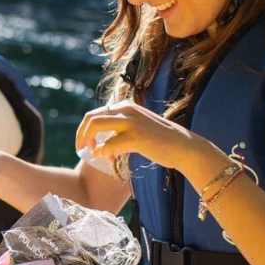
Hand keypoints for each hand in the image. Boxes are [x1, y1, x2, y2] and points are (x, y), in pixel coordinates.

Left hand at [77, 101, 206, 171]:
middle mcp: (126, 110)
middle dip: (81, 134)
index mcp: (125, 106)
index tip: (83, 143)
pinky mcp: (136, 137)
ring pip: (96, 125)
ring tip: (92, 152)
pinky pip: (109, 143)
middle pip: (91, 118)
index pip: (94, 113)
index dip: (84, 129)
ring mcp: (131, 122)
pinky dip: (103, 151)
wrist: (184, 147)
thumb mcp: (137, 128)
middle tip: (81, 149)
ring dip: (87, 140)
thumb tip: (98, 144)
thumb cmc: (160, 141)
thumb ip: (119, 131)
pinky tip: (108, 157)